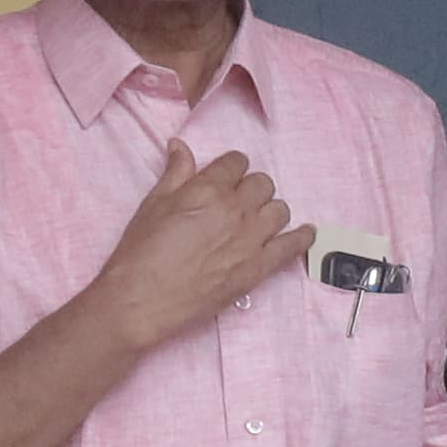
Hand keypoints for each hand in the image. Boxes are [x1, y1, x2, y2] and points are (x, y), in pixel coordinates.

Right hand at [95, 136, 308, 353]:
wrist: (142, 299)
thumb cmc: (141, 253)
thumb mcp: (153, 204)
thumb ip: (175, 173)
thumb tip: (180, 147)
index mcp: (208, 189)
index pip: (236, 162)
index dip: (232, 168)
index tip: (228, 177)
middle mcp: (235, 209)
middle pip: (262, 184)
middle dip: (251, 188)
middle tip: (239, 200)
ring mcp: (251, 239)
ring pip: (279, 210)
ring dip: (269, 210)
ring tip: (258, 219)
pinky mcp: (258, 267)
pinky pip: (293, 246)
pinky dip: (302, 237)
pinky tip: (305, 234)